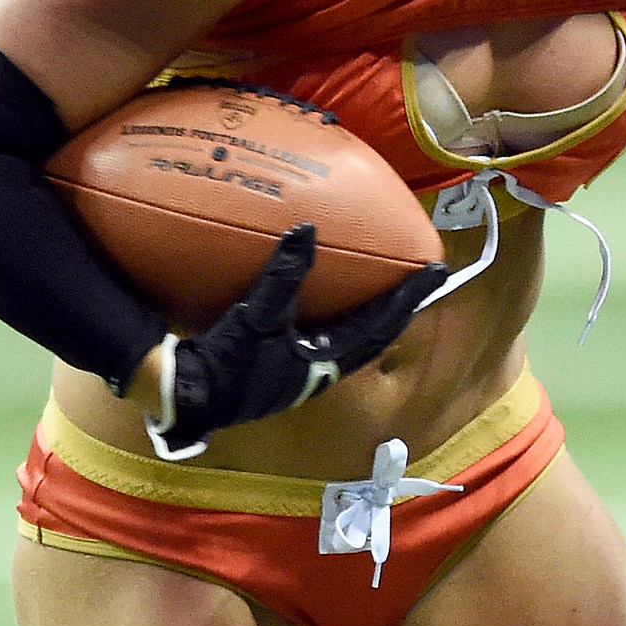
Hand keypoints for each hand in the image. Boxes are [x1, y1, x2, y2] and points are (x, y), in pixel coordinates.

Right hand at [153, 225, 446, 458]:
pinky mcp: (275, 368)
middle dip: (394, 309)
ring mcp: (298, 372)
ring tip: (375, 289)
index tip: (436, 271)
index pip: (381, 325)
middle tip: (414, 281)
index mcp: (327, 363)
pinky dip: (328, 316)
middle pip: (372, 336)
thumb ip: (284, 275)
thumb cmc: (228, 364)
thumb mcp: (259, 317)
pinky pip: (316, 337)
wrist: (189, 396)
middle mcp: (320, 372)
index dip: (409, 297)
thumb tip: (307, 229)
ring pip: (346, 341)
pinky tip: (317, 302)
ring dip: (364, 315)